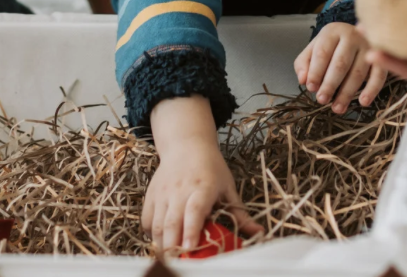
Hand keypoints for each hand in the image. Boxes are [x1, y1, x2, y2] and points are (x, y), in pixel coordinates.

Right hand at [145, 96, 258, 251]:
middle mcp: (180, 190)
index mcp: (203, 187)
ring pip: (157, 226)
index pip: (194, 210)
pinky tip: (163, 240)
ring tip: (172, 257)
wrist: (187, 145)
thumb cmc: (211, 168)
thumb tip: (259, 232)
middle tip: (181, 262)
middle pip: (172, 223)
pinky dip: (152, 235)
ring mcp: (163, 193)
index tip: (190, 248)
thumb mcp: (228, 187)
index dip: (191, 230)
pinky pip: (147, 222)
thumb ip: (240, 214)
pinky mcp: (151, 196)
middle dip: (173, 246)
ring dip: (163, 245)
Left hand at [295, 22, 386, 113]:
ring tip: (337, 108)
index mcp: (333, 32)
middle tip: (322, 100)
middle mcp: (352, 35)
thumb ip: (304, 63)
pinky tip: (363, 102)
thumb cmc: (332, 45)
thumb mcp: (314, 48)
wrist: (357, 33)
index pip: (322, 53)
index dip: (315, 72)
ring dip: (347, 93)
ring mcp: (368, 46)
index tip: (311, 88)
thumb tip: (303, 80)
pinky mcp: (381, 57)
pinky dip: (371, 90)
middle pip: (340, 63)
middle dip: (330, 84)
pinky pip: (378, 76)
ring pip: (358, 73)